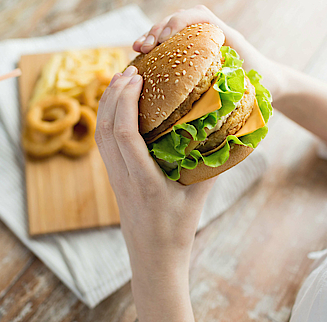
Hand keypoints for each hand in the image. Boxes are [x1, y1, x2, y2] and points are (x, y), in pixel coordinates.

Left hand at [95, 65, 215, 321]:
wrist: (153, 257)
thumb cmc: (178, 229)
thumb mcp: (199, 195)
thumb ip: (210, 163)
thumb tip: (226, 129)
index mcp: (145, 182)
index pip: (126, 136)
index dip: (126, 103)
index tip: (137, 78)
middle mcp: (123, 178)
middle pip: (106, 130)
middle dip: (113, 95)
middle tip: (129, 70)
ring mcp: (114, 178)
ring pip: (101, 136)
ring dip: (106, 105)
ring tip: (120, 80)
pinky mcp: (113, 178)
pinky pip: (104, 144)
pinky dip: (107, 119)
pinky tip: (117, 107)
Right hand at [133, 5, 284, 98]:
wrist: (269, 81)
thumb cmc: (261, 82)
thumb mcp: (252, 80)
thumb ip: (235, 81)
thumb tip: (210, 95)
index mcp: (224, 33)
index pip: (199, 15)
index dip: (179, 22)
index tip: (166, 39)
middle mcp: (209, 32)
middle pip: (178, 20)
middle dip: (158, 30)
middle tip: (146, 47)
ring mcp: (197, 41)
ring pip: (169, 30)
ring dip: (151, 37)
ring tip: (138, 49)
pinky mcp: (189, 52)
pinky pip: (168, 45)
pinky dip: (153, 49)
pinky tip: (140, 58)